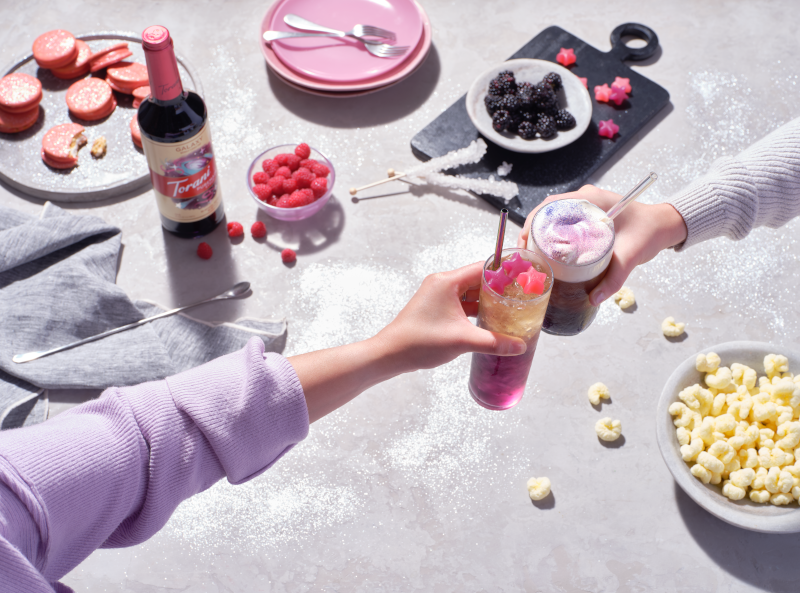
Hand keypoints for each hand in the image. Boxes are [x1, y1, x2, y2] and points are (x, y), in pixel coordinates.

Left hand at [290, 262, 525, 422]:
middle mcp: (442, 283)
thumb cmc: (420, 342)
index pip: (483, 268)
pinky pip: (461, 303)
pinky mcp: (436, 308)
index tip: (523, 279)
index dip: (505, 272)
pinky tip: (489, 321)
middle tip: (521, 298)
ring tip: (509, 310)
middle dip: (499, 289)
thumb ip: (494, 342)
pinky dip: (475, 309)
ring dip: (487, 301)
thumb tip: (520, 345)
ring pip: (470, 292)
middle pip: (478, 279)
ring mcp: (438, 295)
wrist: (391, 354)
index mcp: (447, 282)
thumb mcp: (463, 341)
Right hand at [517, 185, 686, 305]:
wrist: (664, 226)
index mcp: (591, 200)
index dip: (532, 222)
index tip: (524, 241)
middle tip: (524, 254)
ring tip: (532, 255)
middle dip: (531, 231)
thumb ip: (614, 279)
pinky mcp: (587, 216)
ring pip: (553, 217)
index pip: (551, 205)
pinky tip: (548, 252)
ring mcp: (585, 206)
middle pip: (546, 212)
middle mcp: (585, 199)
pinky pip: (562, 222)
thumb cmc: (649, 233)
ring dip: (540, 233)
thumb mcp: (630, 256)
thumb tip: (593, 299)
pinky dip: (551, 234)